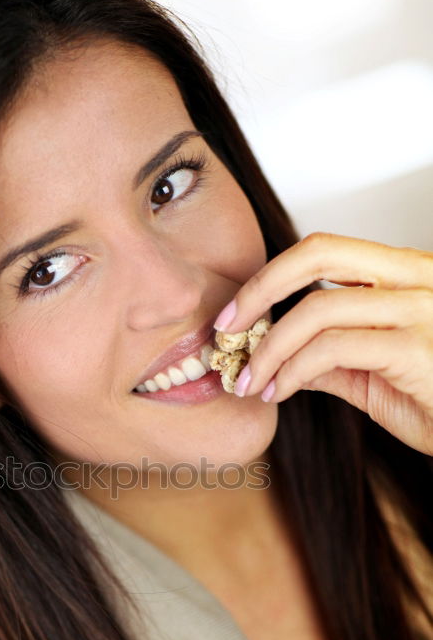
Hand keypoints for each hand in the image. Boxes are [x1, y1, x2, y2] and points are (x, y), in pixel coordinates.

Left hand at [216, 232, 432, 454]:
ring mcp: (421, 309)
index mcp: (406, 274)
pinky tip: (281, 392)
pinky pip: (334, 348)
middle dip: (259, 290)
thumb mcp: (372, 376)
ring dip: (269, 347)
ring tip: (250, 381)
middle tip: (225, 332)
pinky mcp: (417, 348)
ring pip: (318, 307)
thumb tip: (277, 355)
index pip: (324, 248)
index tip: (234, 313)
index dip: (270, 275)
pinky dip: (294, 370)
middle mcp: (417, 278)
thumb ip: (329, 358)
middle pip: (317, 252)